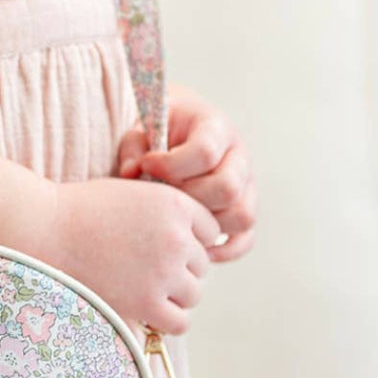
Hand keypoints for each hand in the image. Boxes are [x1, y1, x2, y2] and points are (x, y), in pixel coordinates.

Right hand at [45, 176, 221, 335]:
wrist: (46, 230)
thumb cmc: (81, 212)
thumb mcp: (133, 195)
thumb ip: (166, 214)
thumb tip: (191, 244)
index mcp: (176, 205)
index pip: (211, 232)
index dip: (188, 240)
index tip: (160, 246)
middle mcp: (177, 238)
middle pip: (202, 266)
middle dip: (179, 269)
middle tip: (145, 270)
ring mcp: (164, 272)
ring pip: (194, 294)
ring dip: (173, 295)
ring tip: (144, 290)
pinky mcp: (147, 302)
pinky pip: (179, 322)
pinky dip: (166, 320)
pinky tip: (145, 310)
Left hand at [117, 86, 256, 262]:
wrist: (172, 140)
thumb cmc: (155, 137)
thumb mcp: (140, 133)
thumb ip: (133, 150)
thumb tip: (131, 172)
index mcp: (215, 128)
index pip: (206, 152)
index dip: (172, 164)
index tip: (146, 164)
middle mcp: (238, 157)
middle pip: (227, 188)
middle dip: (188, 199)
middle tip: (162, 198)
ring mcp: (246, 186)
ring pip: (241, 215)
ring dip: (205, 225)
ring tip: (176, 219)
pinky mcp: (243, 211)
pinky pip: (245, 238)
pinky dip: (222, 250)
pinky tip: (192, 245)